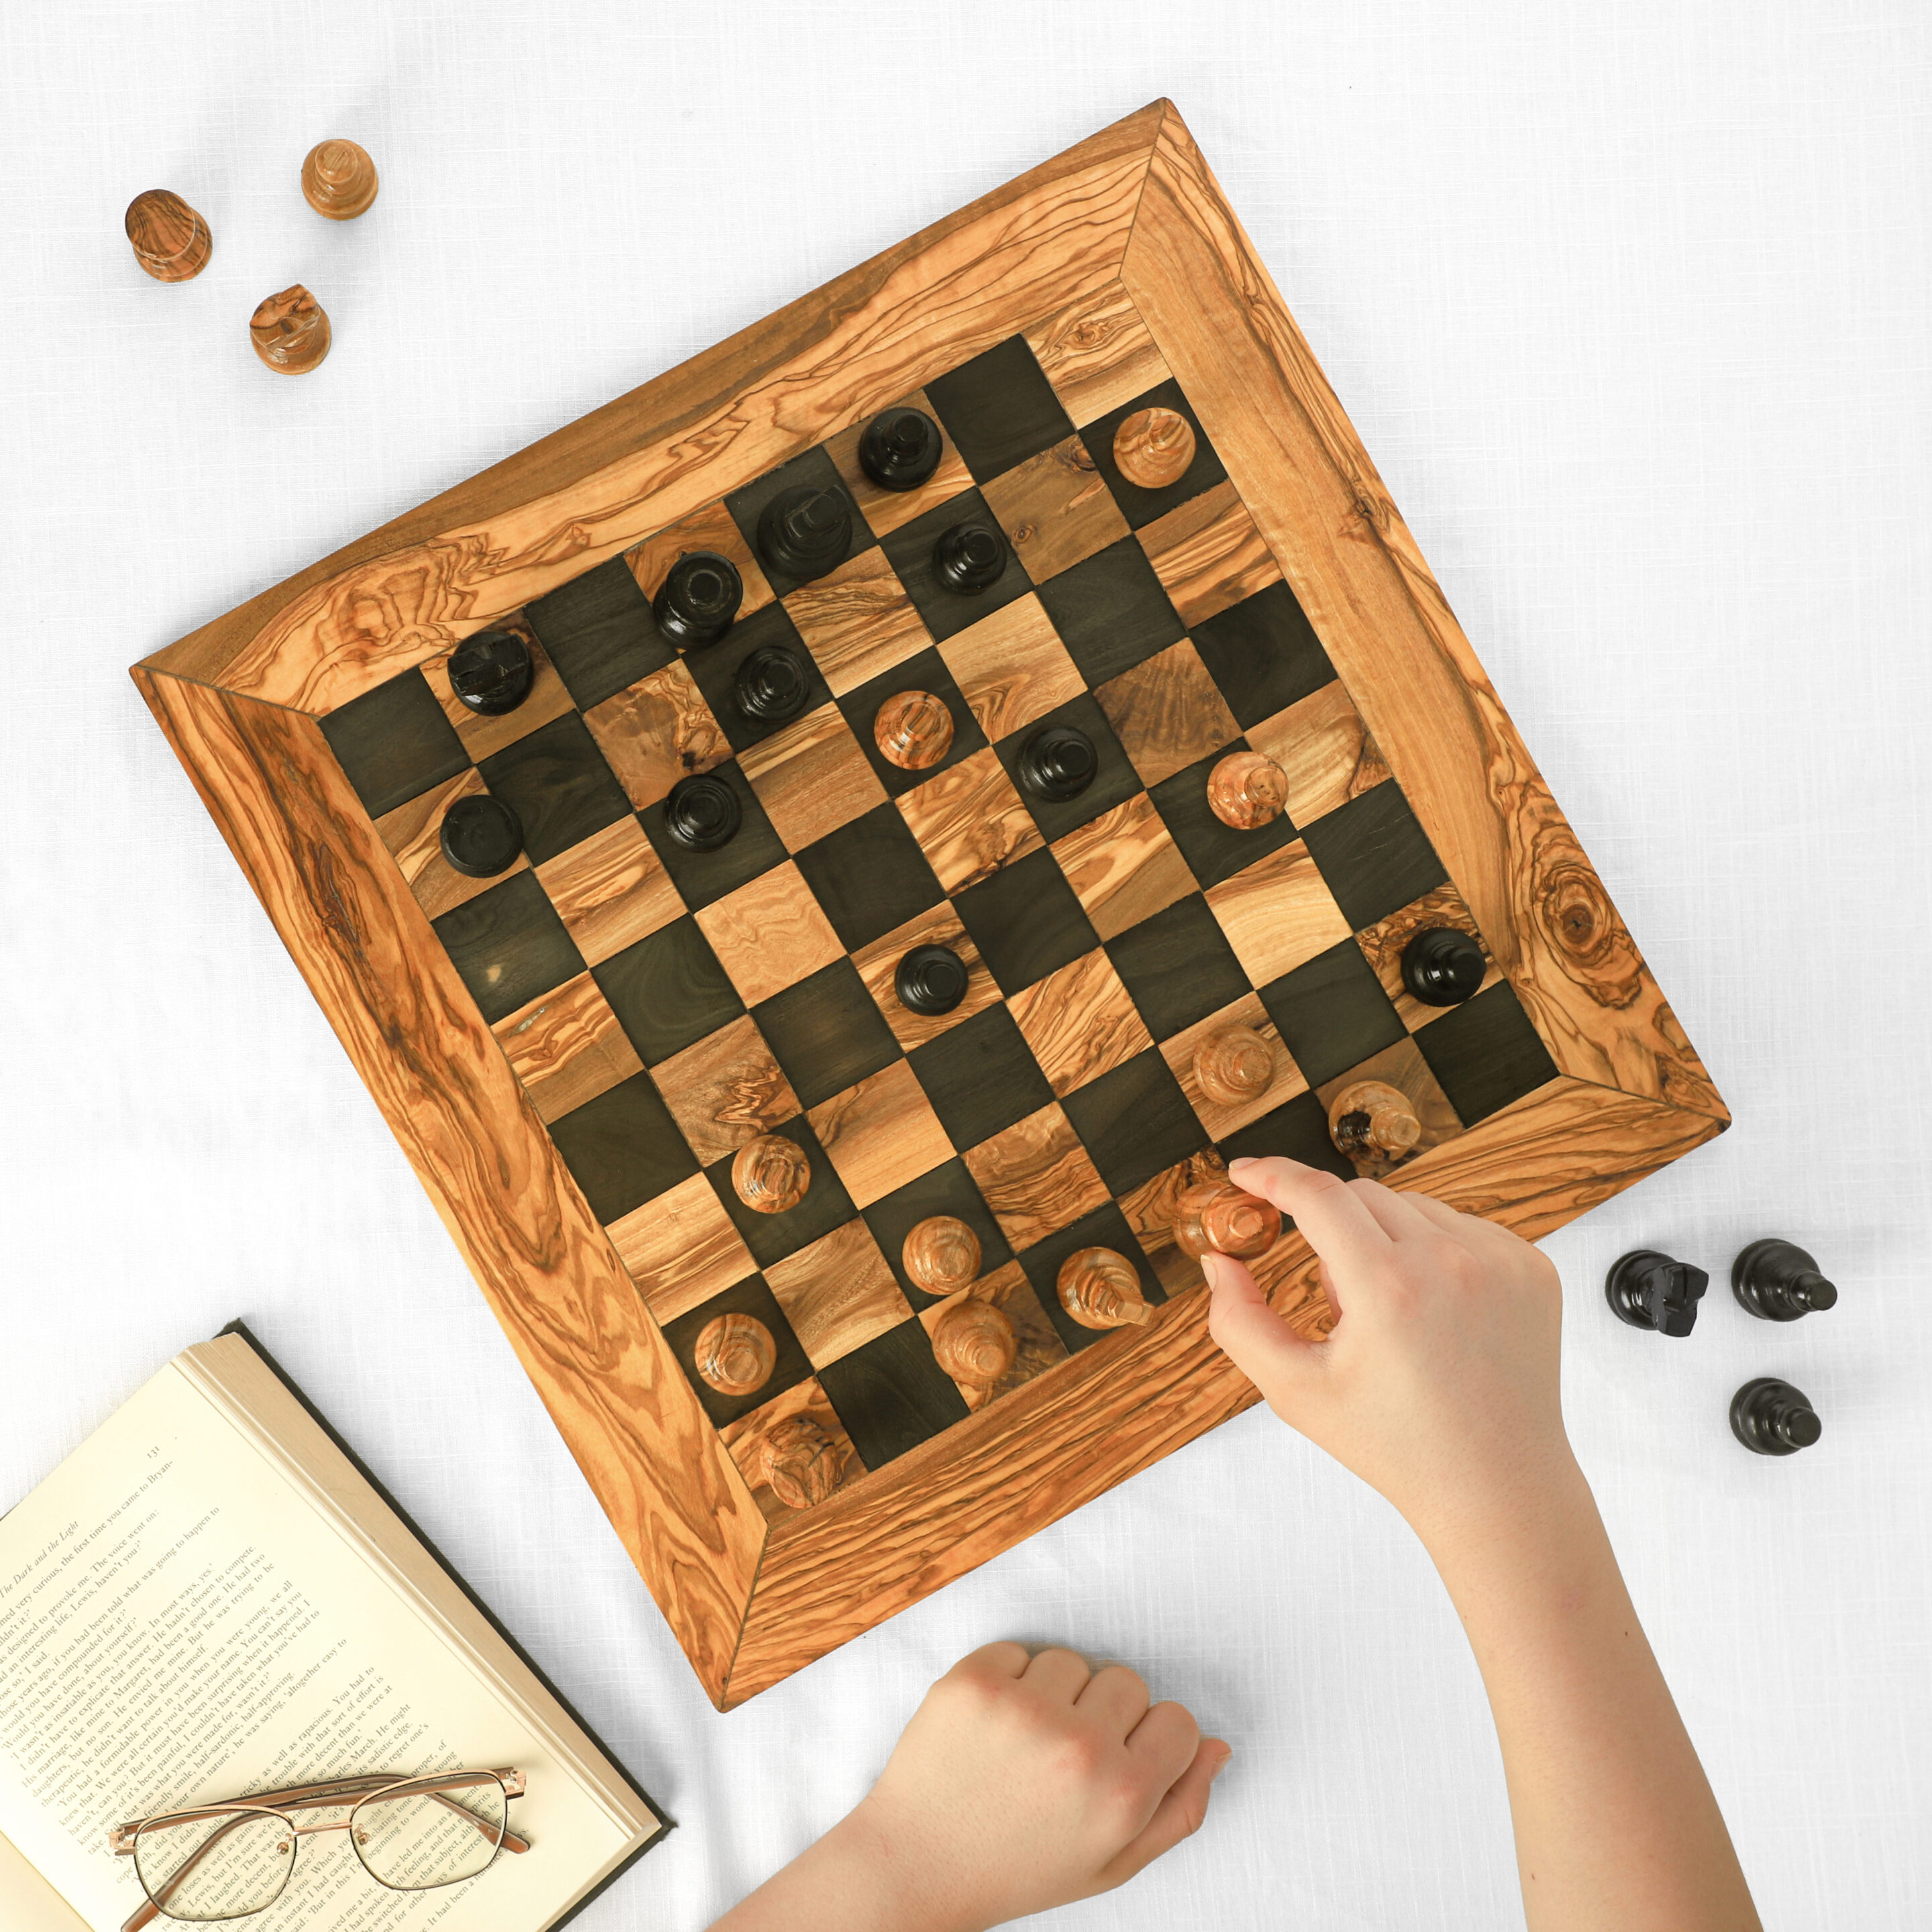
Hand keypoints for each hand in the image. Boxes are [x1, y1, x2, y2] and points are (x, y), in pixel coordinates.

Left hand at [715, 1644, 1226, 1931]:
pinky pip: (1019, 1649)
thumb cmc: (1019, 1868)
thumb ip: (1179, 1809)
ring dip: (1053, 1693)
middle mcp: (1081, 1748)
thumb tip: (1217, 1746)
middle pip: (1128, 1681)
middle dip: (1101, 1714)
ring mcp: (1025, 1709)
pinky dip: (1007, 1680)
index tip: (1115, 1763)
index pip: (1178, 1720)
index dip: (1148, 1742)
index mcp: (1124, 1795)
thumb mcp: (1113, 1863)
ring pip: (1072, 1661)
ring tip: (1022, 1747)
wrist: (916, 1865)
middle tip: (1062, 1761)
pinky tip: (990, 1730)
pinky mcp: (974, 1682)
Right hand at [1203, 1155, 1573, 1543]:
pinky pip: (1461, 1227)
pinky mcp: (1532, 1268)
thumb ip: (1238, 1321)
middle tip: (1334, 1301)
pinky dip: (1434, 1252)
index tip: (1245, 1173)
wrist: (1497, 1487)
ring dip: (1384, 1239)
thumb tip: (1218, 1261)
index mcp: (1390, 1289)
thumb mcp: (1296, 1391)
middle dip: (1330, 1228)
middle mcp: (1452, 1262)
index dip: (1271, 1175)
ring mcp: (1501, 1261)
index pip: (1317, 1195)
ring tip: (1394, 1319)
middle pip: (1361, 1195)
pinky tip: (1436, 1313)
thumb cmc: (1397, 1446)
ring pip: (1412, 1206)